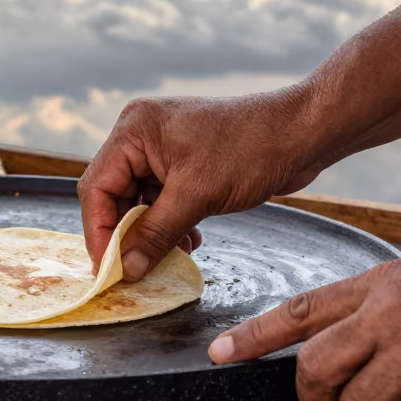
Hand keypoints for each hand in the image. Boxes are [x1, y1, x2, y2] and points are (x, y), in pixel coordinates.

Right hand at [79, 89, 322, 280]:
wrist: (302, 133)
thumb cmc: (251, 150)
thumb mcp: (197, 196)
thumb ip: (155, 233)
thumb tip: (126, 269)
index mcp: (134, 130)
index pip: (97, 187)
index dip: (99, 231)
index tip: (107, 269)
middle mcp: (141, 136)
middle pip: (114, 195)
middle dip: (126, 234)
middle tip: (133, 270)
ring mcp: (162, 150)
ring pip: (139, 202)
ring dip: (151, 233)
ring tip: (168, 257)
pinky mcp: (184, 164)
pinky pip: (162, 200)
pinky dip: (170, 224)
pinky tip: (189, 242)